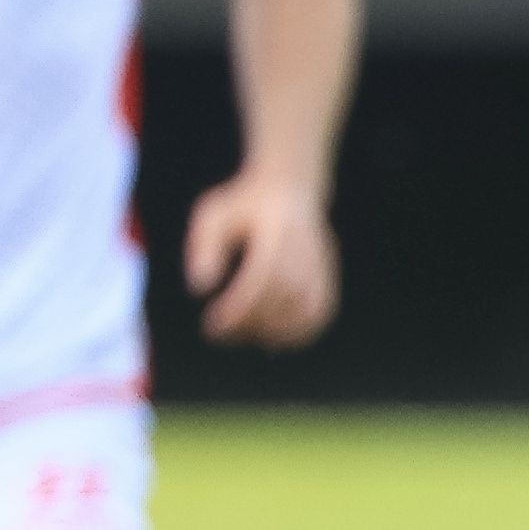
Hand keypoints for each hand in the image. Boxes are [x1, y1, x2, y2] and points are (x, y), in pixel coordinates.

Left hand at [183, 172, 338, 344]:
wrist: (290, 188)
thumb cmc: (243, 205)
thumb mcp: (213, 214)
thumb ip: (203, 248)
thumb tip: (200, 289)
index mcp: (278, 231)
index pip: (262, 278)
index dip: (239, 307)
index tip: (212, 325)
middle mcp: (306, 250)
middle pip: (283, 297)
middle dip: (250, 322)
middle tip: (217, 334)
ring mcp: (322, 265)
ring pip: (304, 310)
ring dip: (273, 331)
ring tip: (241, 335)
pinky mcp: (328, 277)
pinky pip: (319, 313)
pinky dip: (299, 333)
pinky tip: (271, 341)